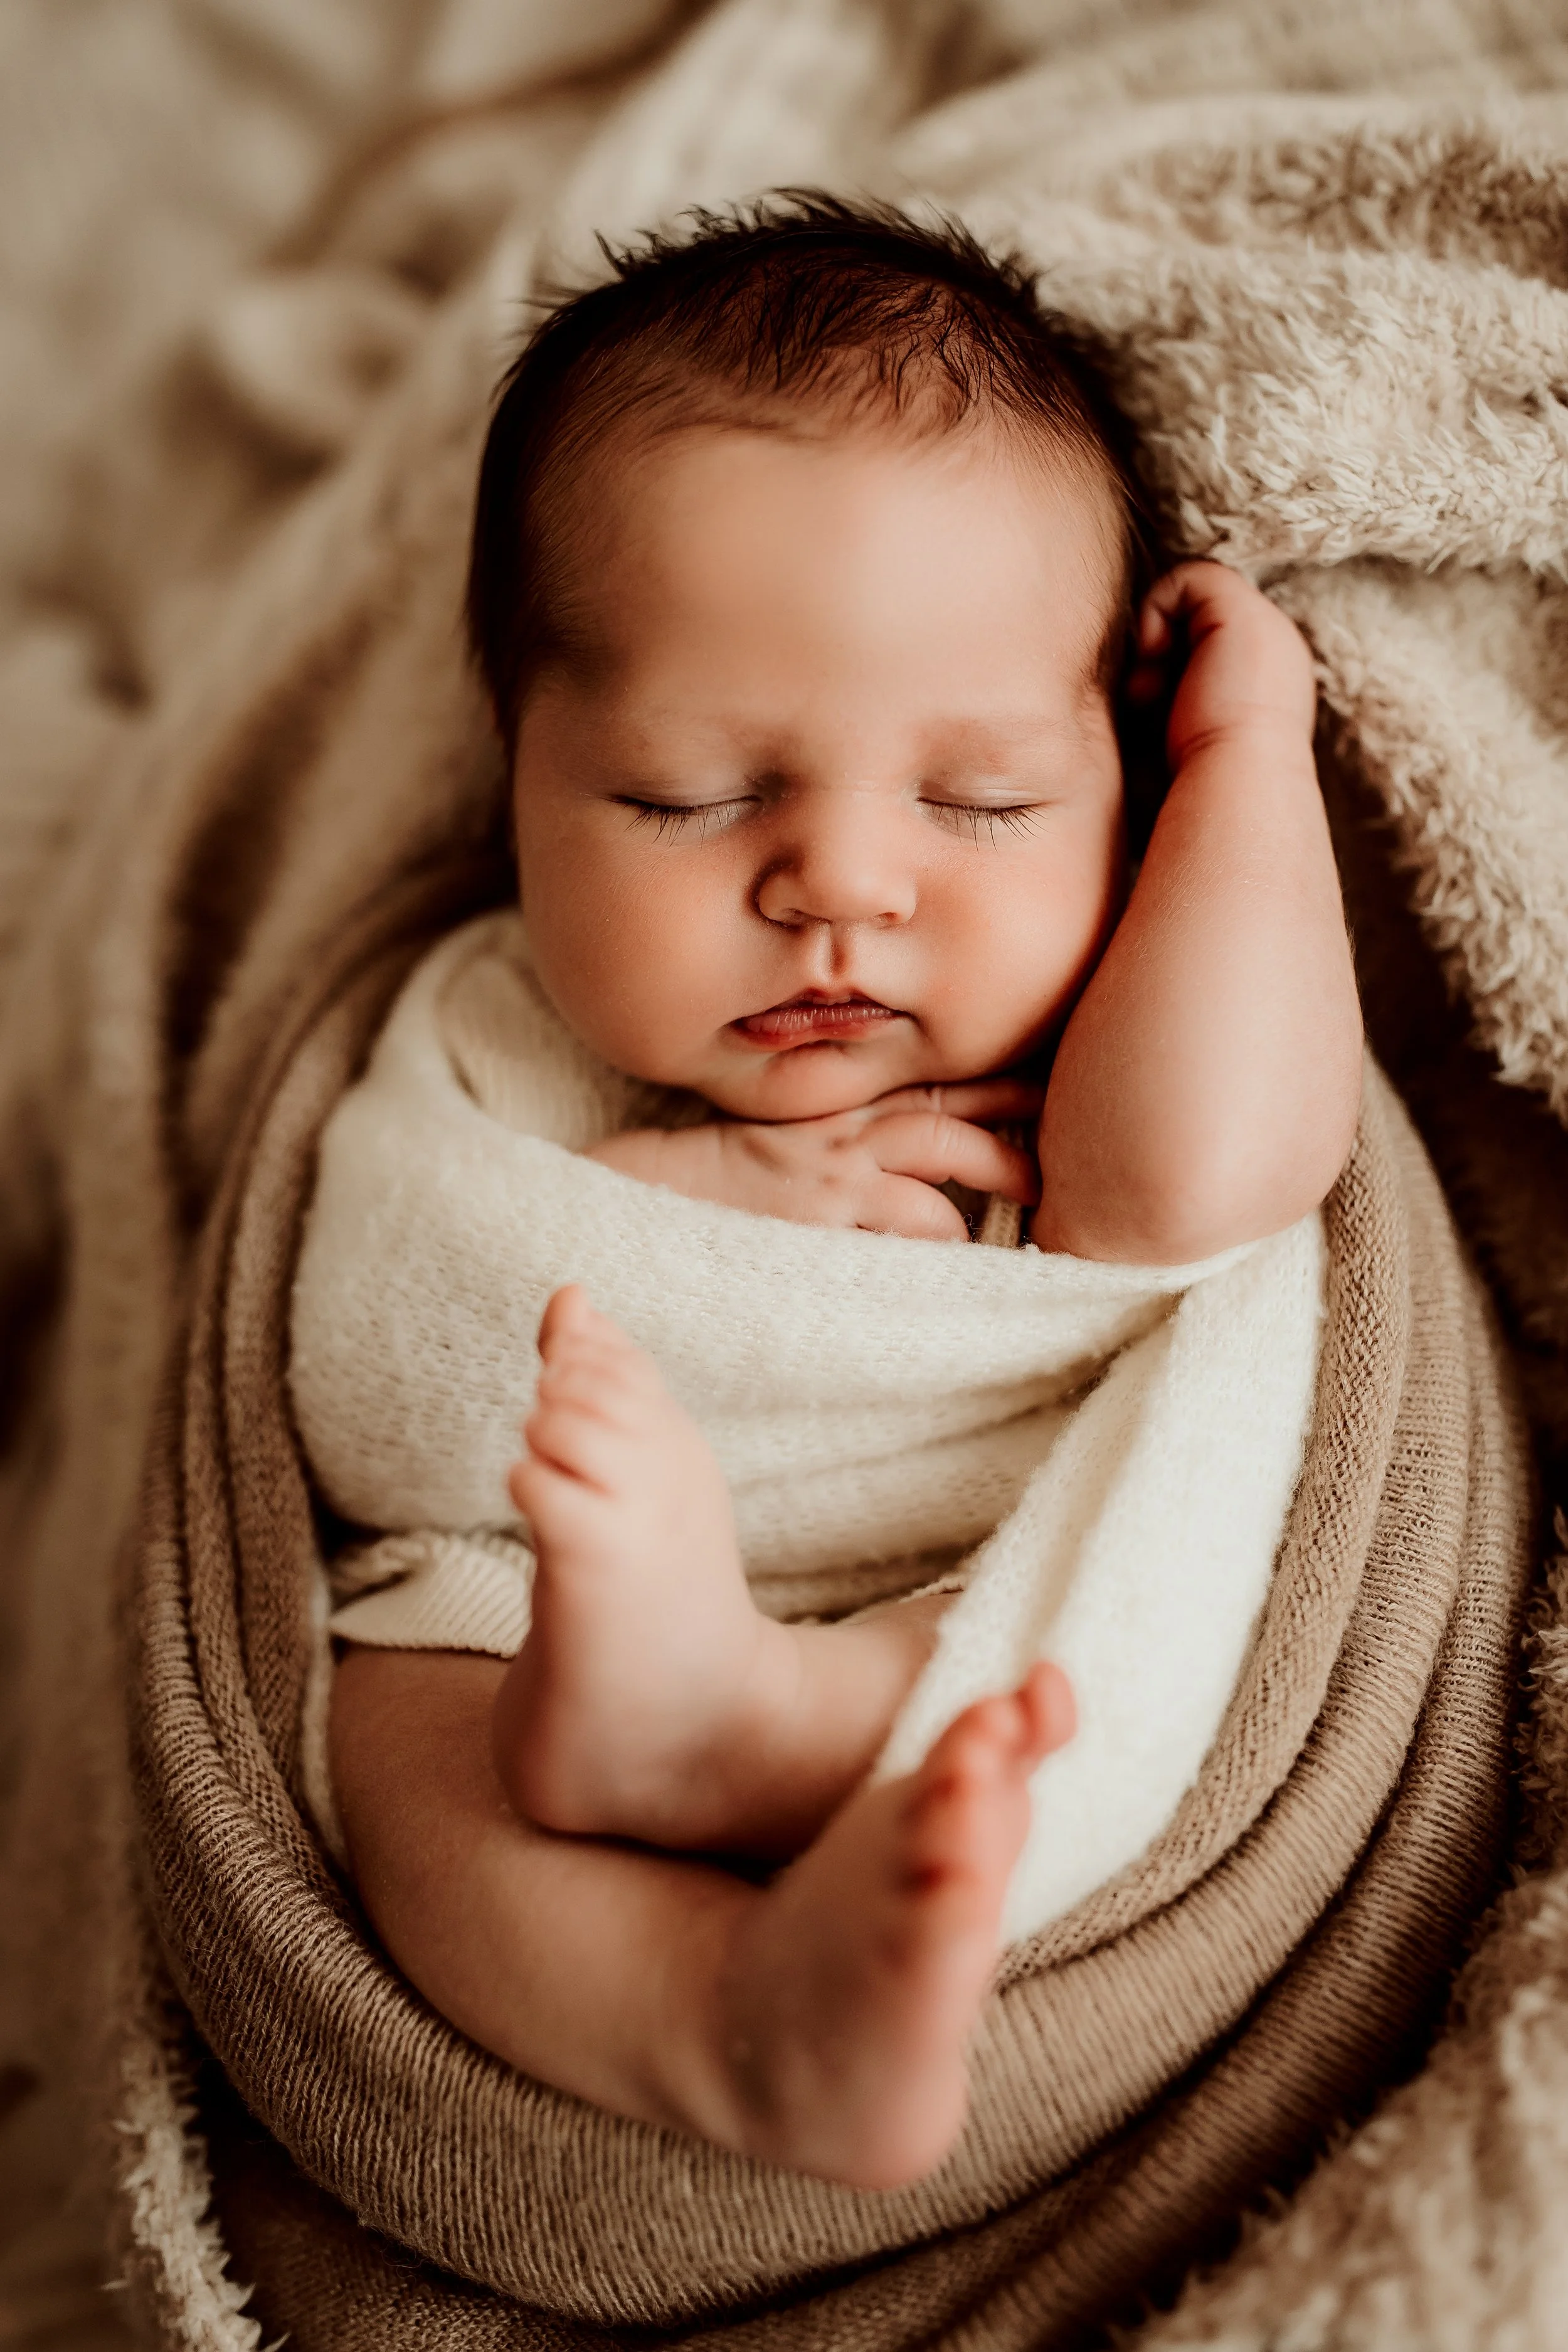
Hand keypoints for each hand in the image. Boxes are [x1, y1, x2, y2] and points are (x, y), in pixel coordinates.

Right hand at [586, 1080, 1042, 1240]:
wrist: (629, 1192)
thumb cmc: (699, 1181)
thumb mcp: (775, 1144)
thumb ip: (832, 1147)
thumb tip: (891, 1178)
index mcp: (835, 1111)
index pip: (929, 1087)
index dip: (995, 1086)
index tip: (1046, 1089)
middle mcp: (840, 1136)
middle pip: (948, 1122)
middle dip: (1012, 1141)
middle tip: (1058, 1166)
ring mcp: (828, 1181)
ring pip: (933, 1187)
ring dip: (976, 1221)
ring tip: (1012, 1250)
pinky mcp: (814, 1225)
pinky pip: (895, 1240)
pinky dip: (930, 1259)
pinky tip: (950, 1288)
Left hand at [1126, 561, 1316, 775]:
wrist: (1242, 781)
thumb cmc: (1212, 780)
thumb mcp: (1194, 733)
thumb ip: (1183, 701)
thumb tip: (1142, 687)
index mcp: (1269, 675)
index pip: (1211, 644)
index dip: (1171, 664)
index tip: (1150, 706)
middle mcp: (1273, 642)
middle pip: (1201, 618)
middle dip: (1161, 651)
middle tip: (1143, 697)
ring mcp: (1261, 621)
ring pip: (1192, 597)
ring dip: (1155, 635)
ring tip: (1146, 686)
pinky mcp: (1238, 607)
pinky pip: (1186, 579)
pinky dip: (1155, 611)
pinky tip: (1151, 656)